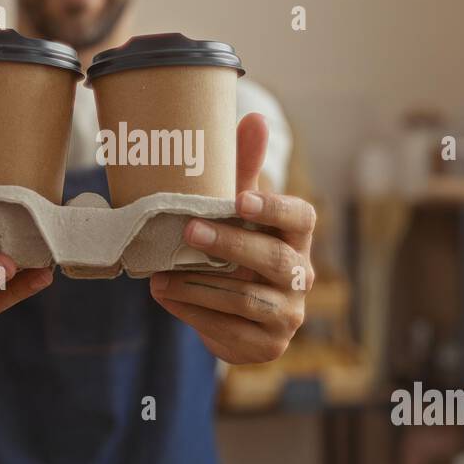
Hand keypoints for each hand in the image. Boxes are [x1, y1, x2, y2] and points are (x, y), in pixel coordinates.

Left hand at [149, 113, 316, 363]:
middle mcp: (302, 276)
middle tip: (188, 231)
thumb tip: (254, 118)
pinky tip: (166, 296)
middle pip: (273, 260)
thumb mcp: (238, 212)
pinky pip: (229, 328)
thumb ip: (243, 169)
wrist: (234, 317)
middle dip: (229, 245)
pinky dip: (193, 312)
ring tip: (161, 276)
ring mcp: (289, 314)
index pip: (301, 218)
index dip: (275, 208)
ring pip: (246, 299)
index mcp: (297, 238)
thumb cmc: (236, 250)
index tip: (241, 199)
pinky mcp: (269, 345)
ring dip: (199, 285)